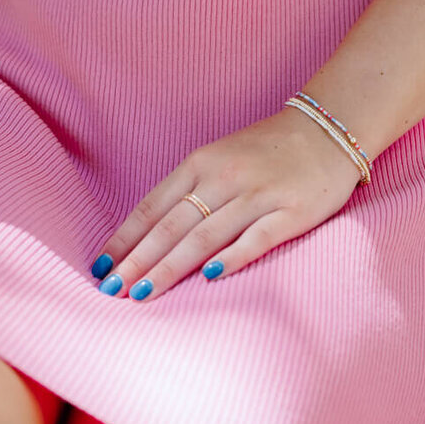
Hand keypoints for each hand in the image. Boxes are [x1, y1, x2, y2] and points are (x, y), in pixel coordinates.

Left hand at [88, 103, 364, 301]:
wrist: (324, 131)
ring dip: (169, 267)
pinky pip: (255, 237)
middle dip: (137, 260)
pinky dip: (230, 257)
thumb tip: (149, 234)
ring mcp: (255, 194)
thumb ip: (190, 192)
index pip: (152, 206)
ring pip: (204, 236)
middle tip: (110, 289)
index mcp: (200, 163)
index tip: (100, 265)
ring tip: (142, 293)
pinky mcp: (289, 212)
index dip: (125, 237)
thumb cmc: (265, 151)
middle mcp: (222, 177)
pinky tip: (208, 278)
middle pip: (171, 225)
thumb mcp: (219, 159)